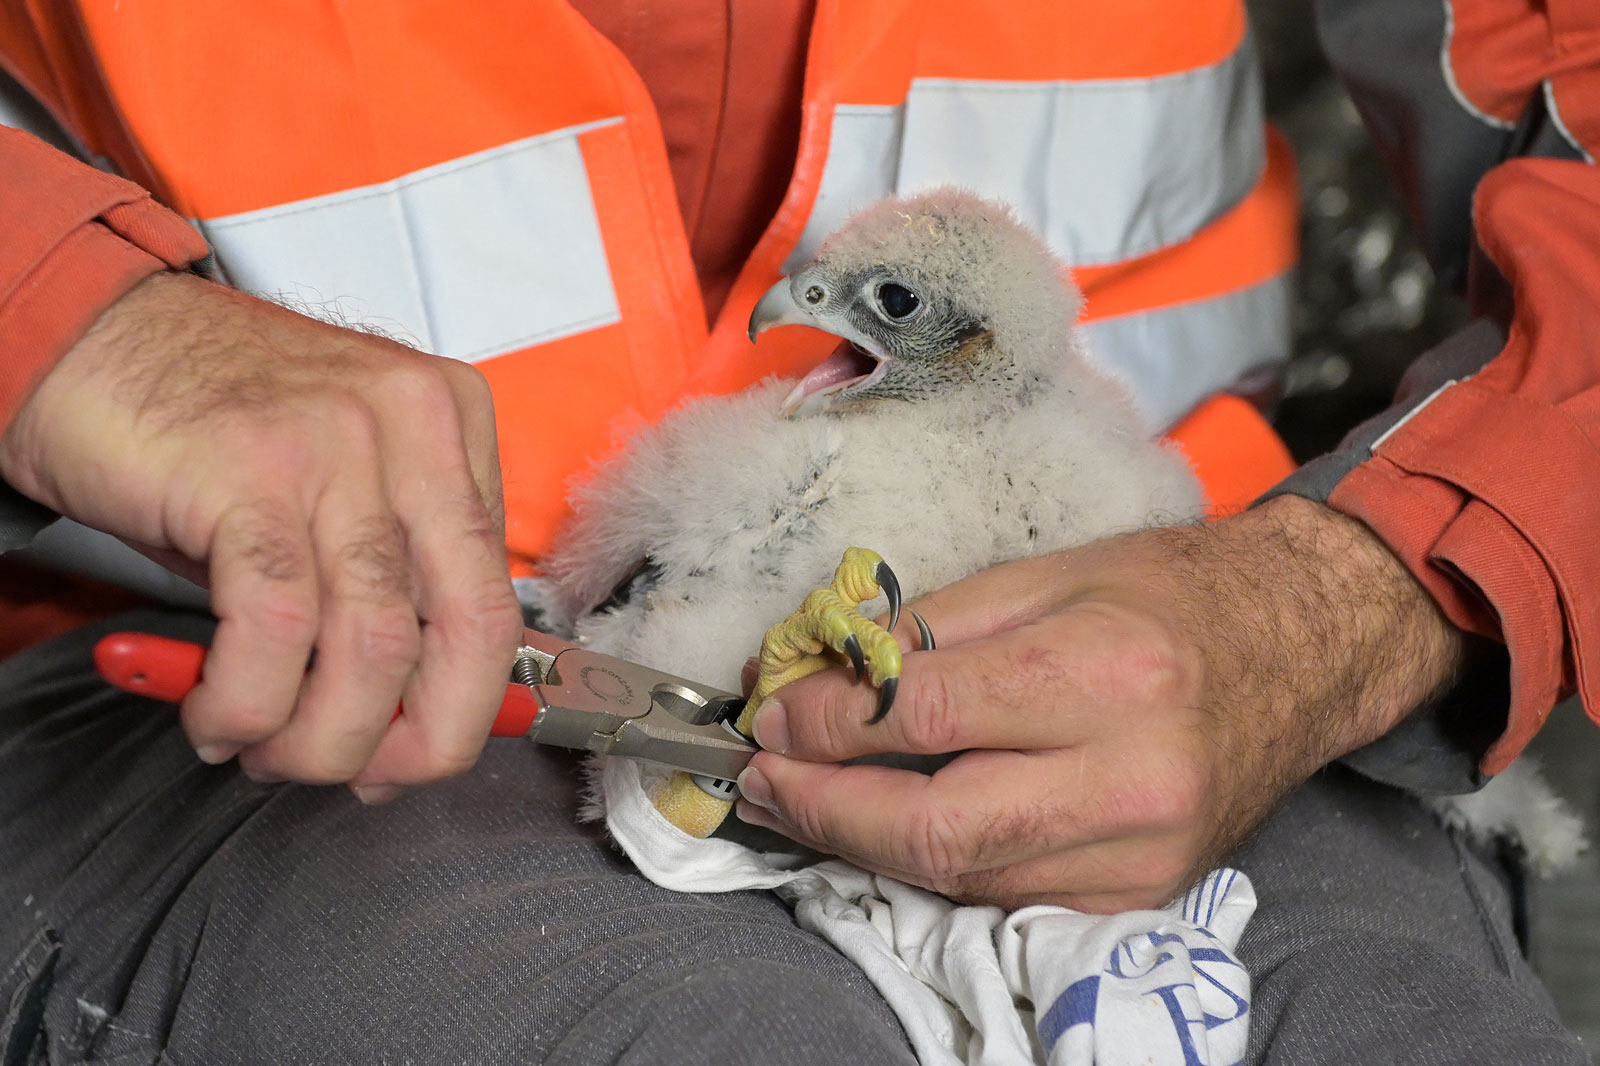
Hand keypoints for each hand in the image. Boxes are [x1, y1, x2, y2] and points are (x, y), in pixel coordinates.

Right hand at [0, 271, 523, 797]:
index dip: (464, 710)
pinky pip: (278, 626)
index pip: (499, 604)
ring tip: (259, 745)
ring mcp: (340, 441)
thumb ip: (386, 589)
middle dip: (418, 742)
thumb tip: (413, 724)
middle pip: (467, 631)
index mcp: (453, 427)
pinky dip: (248, 699)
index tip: (409, 758)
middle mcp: (415, 425)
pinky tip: (216, 713)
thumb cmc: (207, 427)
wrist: (83, 338)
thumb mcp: (331, 497)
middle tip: (351, 777)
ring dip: (317, 736)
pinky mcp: (253, 468)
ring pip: (373, 645)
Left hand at [733, 495, 1463, 912]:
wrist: (1302, 648)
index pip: (925, 720)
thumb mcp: (1049, 575)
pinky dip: (938, 867)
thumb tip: (826, 673)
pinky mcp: (1144, 895)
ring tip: (809, 801)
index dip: (828, 724)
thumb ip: (934, 630)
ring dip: (867, 845)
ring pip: (964, 876)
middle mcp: (1132, 777)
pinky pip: (1010, 896)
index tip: (774, 714)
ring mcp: (1143, 854)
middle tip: (764, 782)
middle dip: (826, 811)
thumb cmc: (1171, 594)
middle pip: (936, 828)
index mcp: (1106, 673)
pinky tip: (896, 829)